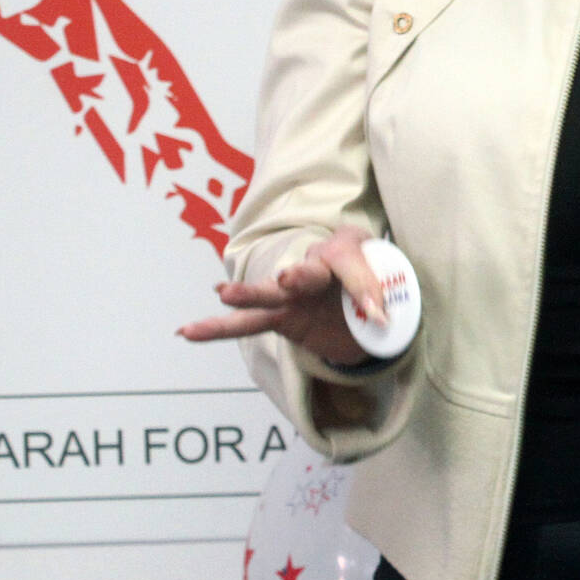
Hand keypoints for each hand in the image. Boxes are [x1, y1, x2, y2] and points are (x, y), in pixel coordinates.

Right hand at [178, 226, 385, 368]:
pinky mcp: (281, 316)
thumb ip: (383, 293)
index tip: (377, 314)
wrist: (367, 301)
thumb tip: (377, 317)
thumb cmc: (379, 280)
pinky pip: (247, 324)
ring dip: (250, 295)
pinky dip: (217, 329)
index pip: (349, 260)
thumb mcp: (391, 280)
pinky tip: (188, 332)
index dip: (362, 285)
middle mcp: (313, 264)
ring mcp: (292, 292)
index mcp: (344, 247)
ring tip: (225, 294)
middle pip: (306, 271)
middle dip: (299, 276)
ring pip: (269, 295)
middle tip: (289, 279)